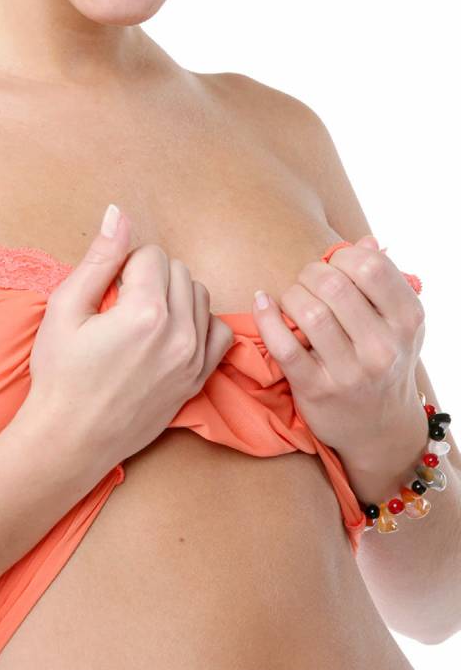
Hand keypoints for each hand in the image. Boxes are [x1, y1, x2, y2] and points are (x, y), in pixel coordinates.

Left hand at [252, 235, 426, 461]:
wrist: (380, 429)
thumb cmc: (385, 361)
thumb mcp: (398, 323)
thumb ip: (384, 281)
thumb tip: (369, 241)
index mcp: (407, 321)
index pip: (370, 266)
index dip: (343, 256)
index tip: (334, 266)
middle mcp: (383, 347)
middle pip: (333, 285)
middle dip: (311, 274)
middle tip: (307, 281)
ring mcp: (349, 372)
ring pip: (309, 312)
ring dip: (290, 295)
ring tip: (292, 299)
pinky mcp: (316, 389)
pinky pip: (283, 345)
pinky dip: (266, 317)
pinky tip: (262, 303)